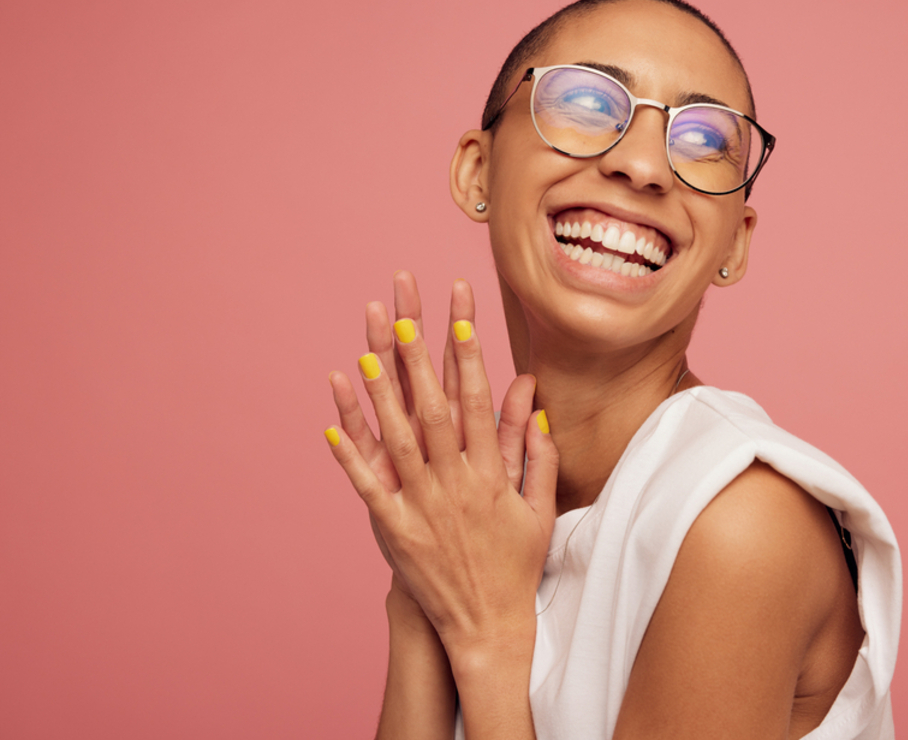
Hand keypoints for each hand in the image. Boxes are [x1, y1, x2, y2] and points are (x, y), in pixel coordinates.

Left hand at [325, 274, 558, 660]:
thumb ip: (535, 452)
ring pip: (397, 441)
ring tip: (364, 354)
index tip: (461, 322)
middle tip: (403, 318)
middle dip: (418, 362)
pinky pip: (368, 487)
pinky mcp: (394, 531)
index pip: (479, 407)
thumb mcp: (537, 508)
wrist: (487, 626)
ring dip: (380, 396)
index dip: (470, 362)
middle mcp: (455, 486)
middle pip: (434, 412)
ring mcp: (421, 508)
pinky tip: (331, 424)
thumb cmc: (516, 564)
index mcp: (491, 477)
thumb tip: (532, 400)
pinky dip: (349, 455)